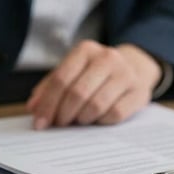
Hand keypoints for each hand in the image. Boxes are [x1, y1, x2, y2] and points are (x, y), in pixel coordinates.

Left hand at [26, 40, 159, 128]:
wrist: (134, 66)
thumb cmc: (94, 73)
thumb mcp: (72, 71)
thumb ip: (50, 87)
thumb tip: (34, 107)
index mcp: (86, 50)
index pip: (61, 79)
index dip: (48, 104)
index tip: (40, 123)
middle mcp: (108, 57)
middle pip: (77, 93)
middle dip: (63, 115)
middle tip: (59, 124)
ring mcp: (126, 74)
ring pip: (96, 106)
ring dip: (82, 119)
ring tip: (79, 119)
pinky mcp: (138, 91)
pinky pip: (114, 115)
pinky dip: (102, 121)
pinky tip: (99, 117)